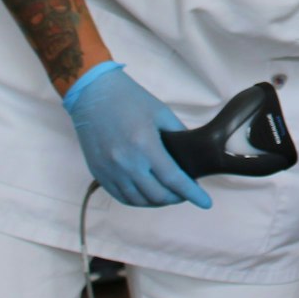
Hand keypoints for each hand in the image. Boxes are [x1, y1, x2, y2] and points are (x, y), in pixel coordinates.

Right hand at [62, 63, 212, 208]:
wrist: (93, 94)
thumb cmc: (130, 99)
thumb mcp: (161, 113)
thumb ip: (179, 134)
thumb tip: (193, 154)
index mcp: (145, 145)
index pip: (173, 179)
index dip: (192, 193)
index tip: (206, 203)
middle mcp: (126, 162)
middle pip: (157, 194)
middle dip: (177, 198)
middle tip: (186, 193)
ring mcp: (109, 170)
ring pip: (138, 200)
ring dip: (157, 202)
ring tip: (169, 195)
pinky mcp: (98, 172)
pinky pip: (120, 196)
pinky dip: (137, 200)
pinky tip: (148, 195)